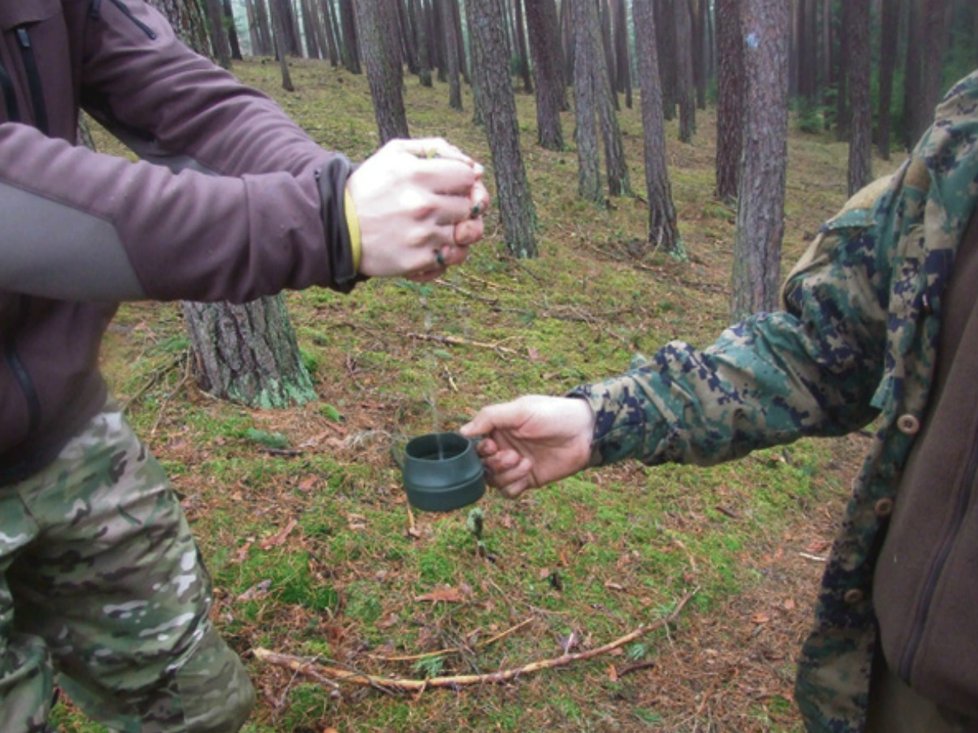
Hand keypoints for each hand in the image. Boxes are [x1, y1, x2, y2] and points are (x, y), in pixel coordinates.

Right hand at [347, 138, 489, 280]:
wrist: (337, 226)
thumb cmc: (370, 187)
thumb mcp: (395, 153)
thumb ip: (436, 148)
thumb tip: (474, 167)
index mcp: (418, 174)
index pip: (468, 176)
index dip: (464, 180)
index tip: (453, 186)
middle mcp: (423, 205)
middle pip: (471, 206)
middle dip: (462, 206)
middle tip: (444, 208)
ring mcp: (422, 235)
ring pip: (468, 235)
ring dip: (459, 231)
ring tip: (440, 228)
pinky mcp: (417, 261)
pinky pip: (453, 258)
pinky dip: (447, 253)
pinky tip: (431, 245)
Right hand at [459, 396, 594, 497]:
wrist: (584, 432)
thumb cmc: (553, 415)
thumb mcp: (520, 410)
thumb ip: (489, 417)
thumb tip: (463, 432)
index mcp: (498, 429)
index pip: (474, 445)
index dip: (479, 450)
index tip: (492, 445)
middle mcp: (503, 447)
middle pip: (481, 466)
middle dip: (493, 463)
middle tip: (512, 455)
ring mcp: (515, 465)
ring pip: (493, 481)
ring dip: (505, 474)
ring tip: (524, 462)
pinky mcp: (527, 480)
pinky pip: (508, 492)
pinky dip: (513, 485)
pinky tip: (528, 472)